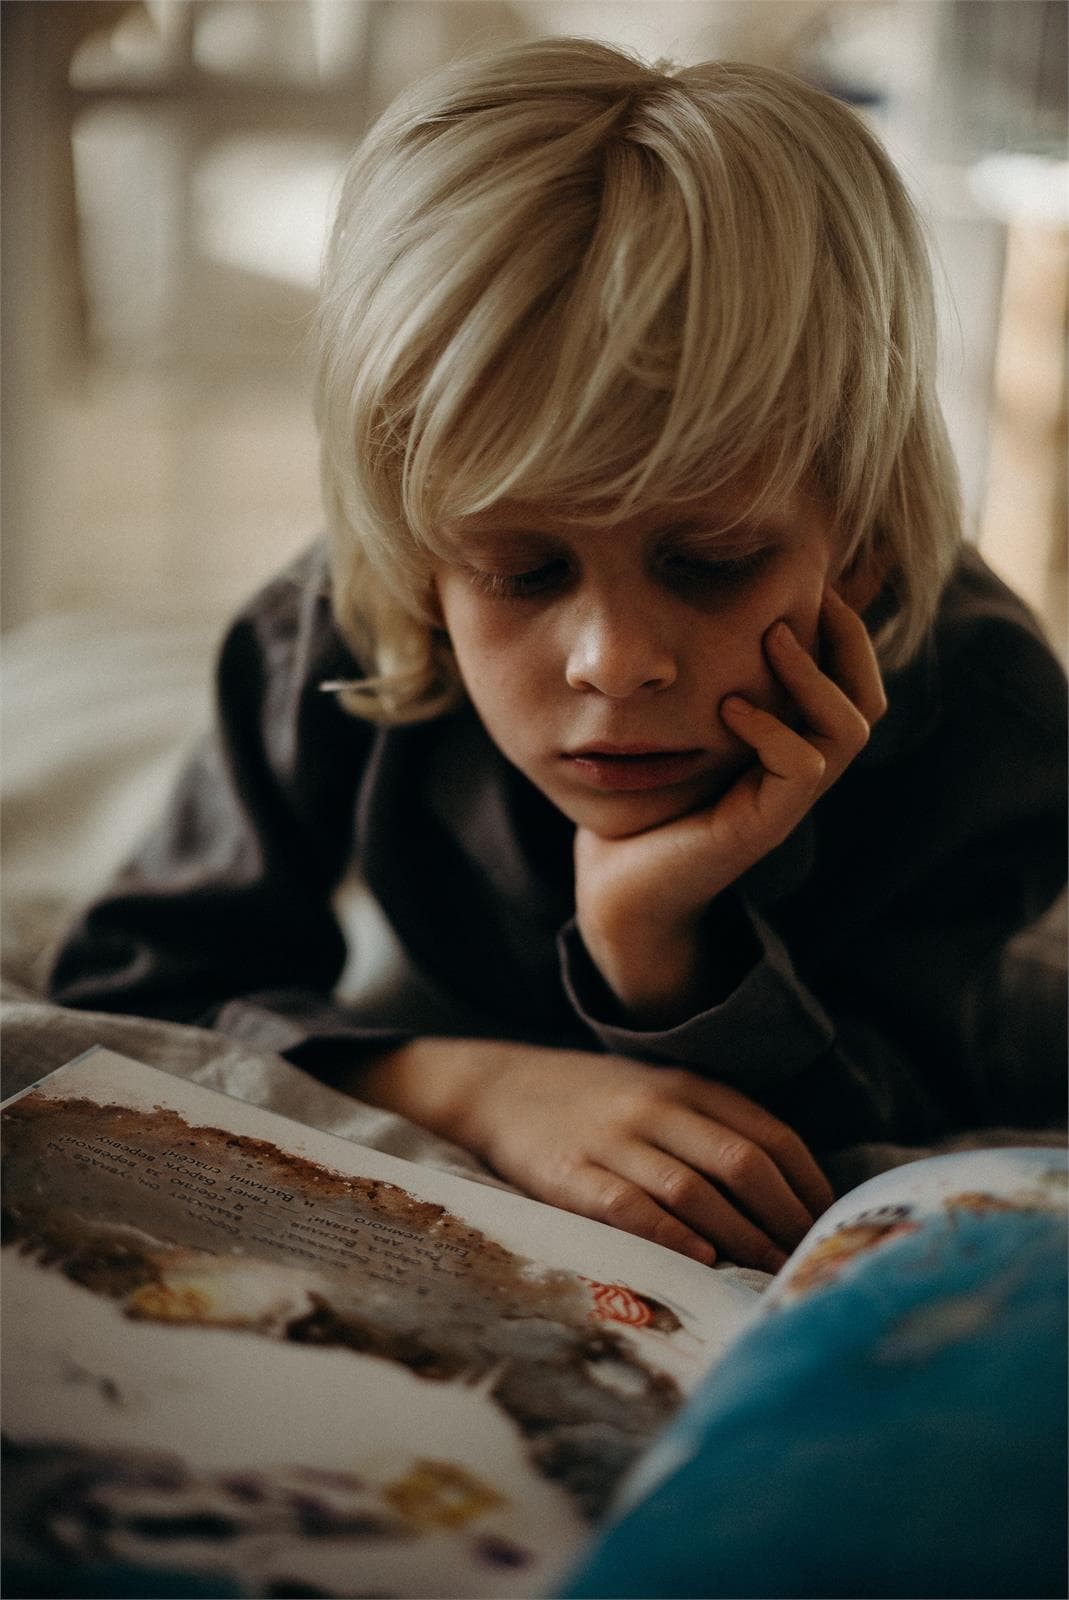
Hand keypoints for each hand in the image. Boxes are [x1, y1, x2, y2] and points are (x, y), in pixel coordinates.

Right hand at [356, 1037, 833, 1270]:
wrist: (497, 1086)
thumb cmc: (593, 1099)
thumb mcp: (657, 1091)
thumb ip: (712, 1126)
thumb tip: (786, 1190)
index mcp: (685, 1085)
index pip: (769, 1134)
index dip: (807, 1183)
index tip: (831, 1221)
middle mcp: (655, 1107)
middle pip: (742, 1163)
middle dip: (785, 1217)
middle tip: (808, 1257)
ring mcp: (612, 1140)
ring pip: (694, 1190)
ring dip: (741, 1238)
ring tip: (770, 1272)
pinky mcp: (569, 1175)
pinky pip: (630, 1207)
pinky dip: (671, 1235)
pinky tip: (701, 1261)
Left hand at [575, 587, 886, 1019]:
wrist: (618, 886)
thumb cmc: (645, 801)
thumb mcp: (680, 729)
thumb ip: (704, 682)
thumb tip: (699, 608)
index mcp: (792, 745)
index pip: (854, 681)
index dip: (845, 631)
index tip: (810, 582)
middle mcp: (802, 773)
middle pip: (869, 699)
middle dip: (848, 642)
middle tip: (809, 597)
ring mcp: (787, 802)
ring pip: (849, 729)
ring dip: (813, 676)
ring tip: (771, 637)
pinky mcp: (763, 826)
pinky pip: (801, 766)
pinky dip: (773, 729)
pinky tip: (729, 708)